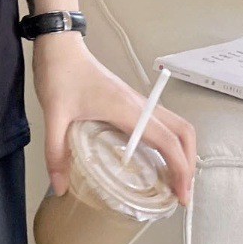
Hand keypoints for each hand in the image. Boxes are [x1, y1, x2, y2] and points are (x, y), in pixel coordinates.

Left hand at [31, 33, 196, 205]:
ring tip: (173, 180)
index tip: (182, 196)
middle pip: (183, 132)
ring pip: (176, 125)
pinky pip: (160, 123)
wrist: (60, 47)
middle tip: (180, 193)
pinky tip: (154, 159)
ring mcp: (137, 102)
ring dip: (182, 151)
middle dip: (189, 163)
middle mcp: (140, 105)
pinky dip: (169, 142)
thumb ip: (56, 152)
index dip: (180, 169)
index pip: (168, 141)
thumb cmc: (60, 76)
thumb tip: (60, 188)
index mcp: (128, 110)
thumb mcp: (54, 116)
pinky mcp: (130, 101)